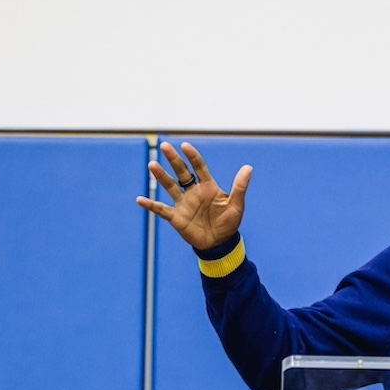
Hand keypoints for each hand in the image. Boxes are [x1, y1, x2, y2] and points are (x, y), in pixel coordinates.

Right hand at [136, 141, 251, 250]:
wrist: (220, 243)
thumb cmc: (229, 223)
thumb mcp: (236, 205)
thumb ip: (240, 187)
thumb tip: (249, 168)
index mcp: (208, 187)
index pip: (199, 167)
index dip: (192, 156)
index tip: (185, 146)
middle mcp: (193, 192)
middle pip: (182, 172)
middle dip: (174, 160)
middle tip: (165, 146)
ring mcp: (183, 204)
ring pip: (170, 186)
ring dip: (161, 176)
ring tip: (152, 165)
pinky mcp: (176, 217)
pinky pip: (161, 210)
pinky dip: (150, 205)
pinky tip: (140, 199)